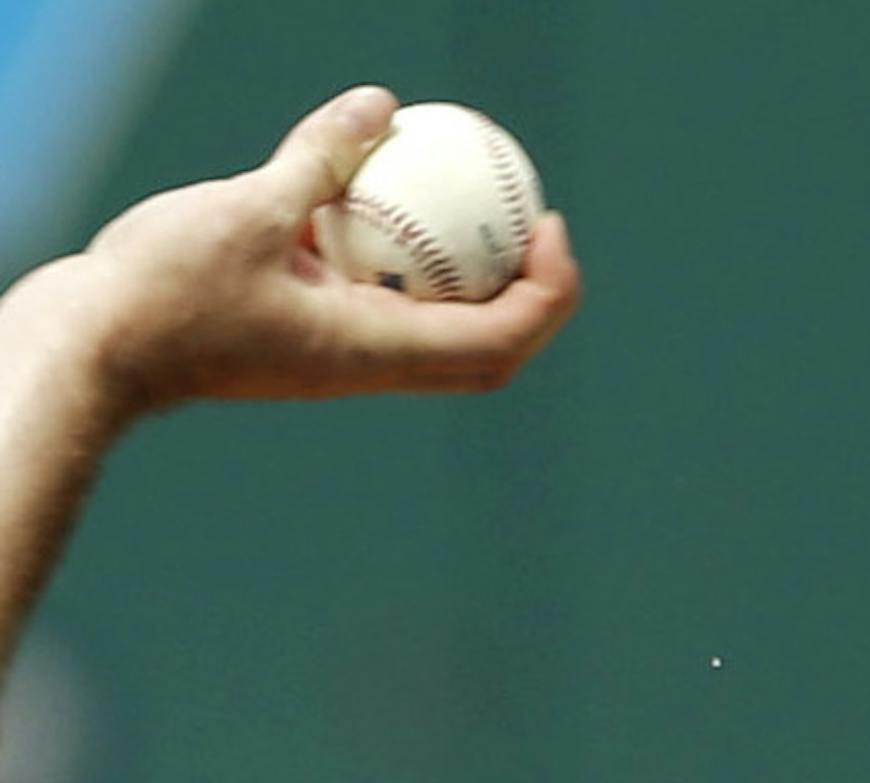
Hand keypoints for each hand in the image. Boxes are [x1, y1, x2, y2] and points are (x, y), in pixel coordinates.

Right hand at [25, 86, 580, 419]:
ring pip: (441, 335)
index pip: (500, 340)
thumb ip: (319, 160)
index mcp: (378, 353)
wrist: (98, 350)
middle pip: (490, 353)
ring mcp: (342, 362)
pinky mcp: (310, 344)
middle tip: (536, 222)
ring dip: (476, 284)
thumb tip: (379, 106)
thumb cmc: (166, 292)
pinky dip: (407, 263)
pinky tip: (388, 199)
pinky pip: (384, 306)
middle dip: (532, 298)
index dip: (548, 292)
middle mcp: (373, 369)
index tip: (550, 227)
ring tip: (481, 211)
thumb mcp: (248, 207)